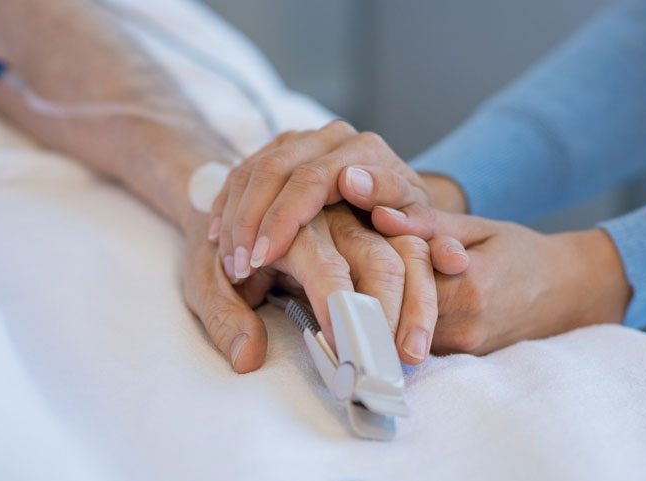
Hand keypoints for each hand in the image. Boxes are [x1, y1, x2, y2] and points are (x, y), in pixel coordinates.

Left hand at [185, 203, 458, 369]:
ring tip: (415, 353)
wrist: (235, 202)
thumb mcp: (207, 282)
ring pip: (407, 250)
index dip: (339, 311)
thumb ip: (224, 317)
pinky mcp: (379, 229)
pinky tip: (437, 309)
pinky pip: (416, 248)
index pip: (326, 270)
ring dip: (418, 301)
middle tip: (390, 366)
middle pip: (380, 259)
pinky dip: (432, 276)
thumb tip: (248, 358)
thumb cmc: (223, 248)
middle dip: (390, 314)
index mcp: (292, 229)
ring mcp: (362, 220)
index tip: (346, 356)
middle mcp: (335, 218)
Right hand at [207, 120, 466, 279]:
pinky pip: (244, 172)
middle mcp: (332, 136)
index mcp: (366, 150)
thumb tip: (381, 210)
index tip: (264, 257)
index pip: (312, 179)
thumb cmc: (411, 219)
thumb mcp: (426, 225)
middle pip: (274, 170)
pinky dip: (228, 206)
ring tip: (230, 262)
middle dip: (251, 221)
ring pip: (253, 170)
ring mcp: (304, 139)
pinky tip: (219, 238)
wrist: (399, 198)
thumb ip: (418, 222)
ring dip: (235, 218)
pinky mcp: (282, 149)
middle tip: (238, 267)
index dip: (283, 219)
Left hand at [370, 205, 632, 354]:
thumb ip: (425, 222)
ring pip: (399, 329)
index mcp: (470, 287)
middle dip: (368, 286)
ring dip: (380, 305)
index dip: (370, 260)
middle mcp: (465, 326)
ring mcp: (463, 348)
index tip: (349, 243)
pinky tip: (386, 300)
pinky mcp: (460, 358)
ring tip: (361, 280)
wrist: (566, 292)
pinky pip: (415, 340)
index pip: (398, 278)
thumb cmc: (519, 252)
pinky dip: (397, 319)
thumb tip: (378, 214)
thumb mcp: (476, 227)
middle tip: (344, 266)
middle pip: (393, 309)